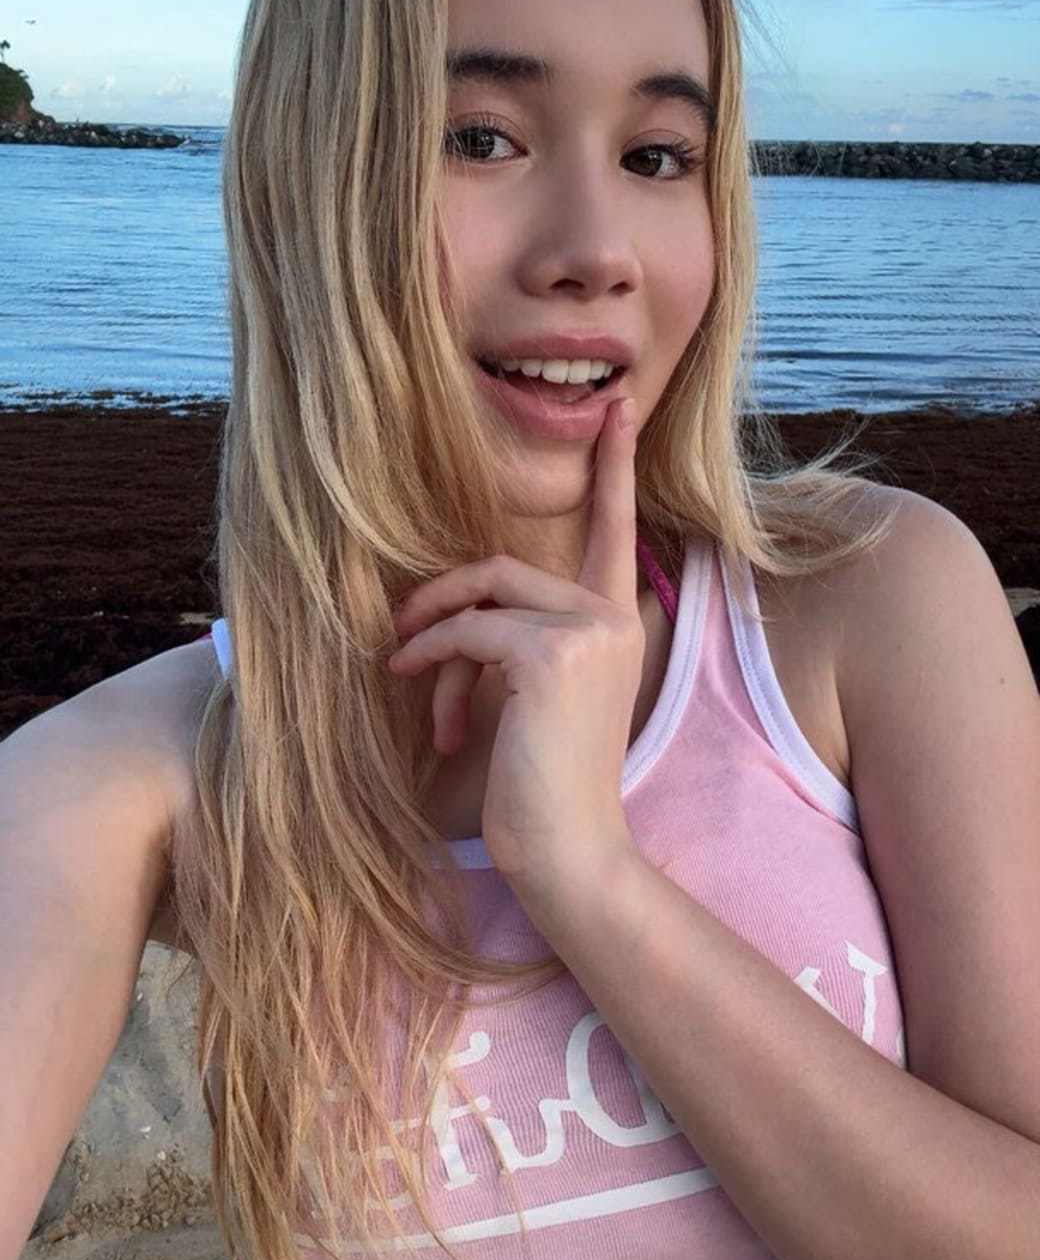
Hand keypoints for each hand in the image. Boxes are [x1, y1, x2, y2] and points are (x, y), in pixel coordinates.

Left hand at [387, 396, 644, 895]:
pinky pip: (470, 632)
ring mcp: (589, 629)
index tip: (617, 408)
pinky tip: (422, 699)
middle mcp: (613, 616)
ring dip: (432, 641)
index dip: (614, 466)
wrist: (569, 852)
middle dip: (441, 603)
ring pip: (482, 600)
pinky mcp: (554, 652)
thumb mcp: (532, 697)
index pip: (616, 529)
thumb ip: (513, 639)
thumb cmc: (541, 785)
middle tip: (401, 643)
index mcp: (616, 622)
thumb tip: (447, 611)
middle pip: (504, 567)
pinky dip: (432, 658)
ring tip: (413, 689)